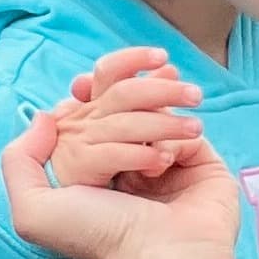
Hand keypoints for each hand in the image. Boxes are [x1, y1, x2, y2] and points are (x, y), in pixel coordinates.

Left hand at [0, 104, 250, 258]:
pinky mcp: (202, 163)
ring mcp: (167, 162)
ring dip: (147, 114)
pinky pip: (184, 128)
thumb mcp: (33, 211)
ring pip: (154, 108)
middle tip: (115, 122)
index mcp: (92, 169)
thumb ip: (19, 160)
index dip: (84, 95)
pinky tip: (162, 161)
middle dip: (116, 99)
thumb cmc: (97, 238)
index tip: (80, 89)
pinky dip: (169, 135)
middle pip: (120, 103)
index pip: (87, 113)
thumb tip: (45, 117)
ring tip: (146, 154)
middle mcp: (128, 163)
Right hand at [46, 46, 204, 190]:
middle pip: (123, 93)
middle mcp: (84, 117)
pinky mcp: (80, 167)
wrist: (62, 201)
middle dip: (163, 90)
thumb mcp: (116, 125)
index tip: (164, 56)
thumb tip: (170, 69)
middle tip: (196, 95)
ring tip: (196, 129)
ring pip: (125, 124)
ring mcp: (79, 140)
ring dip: (164, 124)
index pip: (109, 70)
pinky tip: (166, 161)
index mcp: (92, 104)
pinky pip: (113, 155)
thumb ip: (142, 98)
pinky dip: (141, 156)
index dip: (134, 59)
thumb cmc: (96, 161)